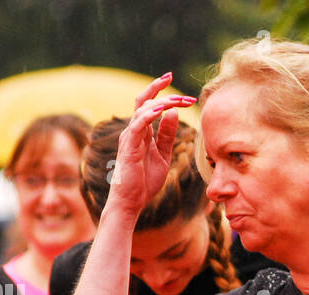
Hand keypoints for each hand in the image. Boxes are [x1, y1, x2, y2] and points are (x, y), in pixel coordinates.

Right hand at [106, 73, 195, 217]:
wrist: (132, 202)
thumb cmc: (145, 181)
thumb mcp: (163, 155)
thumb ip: (167, 135)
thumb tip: (173, 113)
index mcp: (141, 132)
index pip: (149, 105)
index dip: (160, 92)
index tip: (175, 83)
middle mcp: (133, 130)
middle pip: (143, 100)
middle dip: (158, 87)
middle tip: (173, 79)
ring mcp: (130, 137)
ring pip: (143, 109)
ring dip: (162, 102)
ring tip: (179, 100)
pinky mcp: (129, 146)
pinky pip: (139, 124)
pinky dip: (150, 114)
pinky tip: (162, 109)